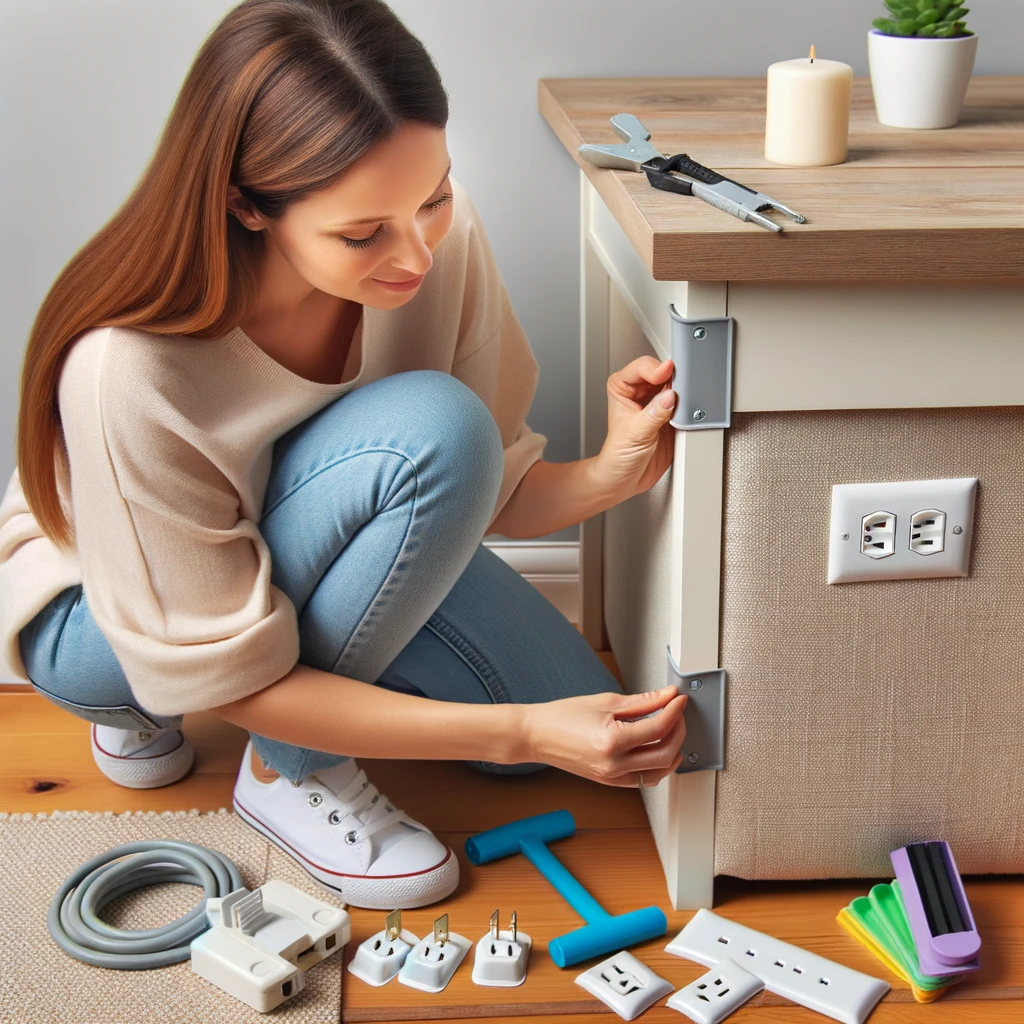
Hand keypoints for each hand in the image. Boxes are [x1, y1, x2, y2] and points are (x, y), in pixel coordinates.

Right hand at [519, 687, 687, 786]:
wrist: (537, 735)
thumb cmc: (563, 716)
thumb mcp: (605, 702)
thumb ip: (642, 701)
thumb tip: (667, 696)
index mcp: (612, 741)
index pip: (658, 729)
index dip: (674, 711)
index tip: (678, 699)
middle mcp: (614, 764)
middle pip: (665, 753)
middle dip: (678, 731)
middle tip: (677, 712)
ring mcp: (612, 777)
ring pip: (659, 772)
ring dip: (672, 752)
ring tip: (672, 731)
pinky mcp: (610, 782)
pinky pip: (644, 780)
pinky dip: (657, 766)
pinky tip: (659, 751)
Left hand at [595, 357, 676, 499]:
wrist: (626, 480)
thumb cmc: (618, 456)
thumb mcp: (636, 433)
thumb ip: (654, 414)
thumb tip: (671, 397)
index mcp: (622, 387)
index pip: (642, 367)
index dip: (657, 369)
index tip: (668, 373)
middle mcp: (640, 392)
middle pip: (663, 373)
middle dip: (675, 379)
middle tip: (684, 387)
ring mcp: (657, 403)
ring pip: (677, 386)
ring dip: (684, 392)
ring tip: (687, 401)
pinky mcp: (672, 416)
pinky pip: (686, 404)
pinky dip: (691, 406)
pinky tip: (690, 412)